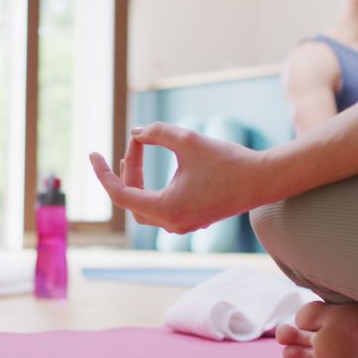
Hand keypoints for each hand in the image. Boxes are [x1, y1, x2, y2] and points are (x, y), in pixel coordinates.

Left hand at [89, 122, 266, 233]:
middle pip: (131, 201)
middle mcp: (172, 224)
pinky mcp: (192, 219)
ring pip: (145, 207)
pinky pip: (160, 208)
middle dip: (125, 172)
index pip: (121, 195)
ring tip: (136, 153)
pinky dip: (151, 188)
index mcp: (167, 209)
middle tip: (132, 145)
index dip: (103, 173)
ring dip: (137, 180)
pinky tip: (153, 170)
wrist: (265, 180)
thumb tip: (135, 133)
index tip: (93, 154)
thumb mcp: (188, 140)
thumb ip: (156, 133)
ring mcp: (182, 225)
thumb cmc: (228, 161)